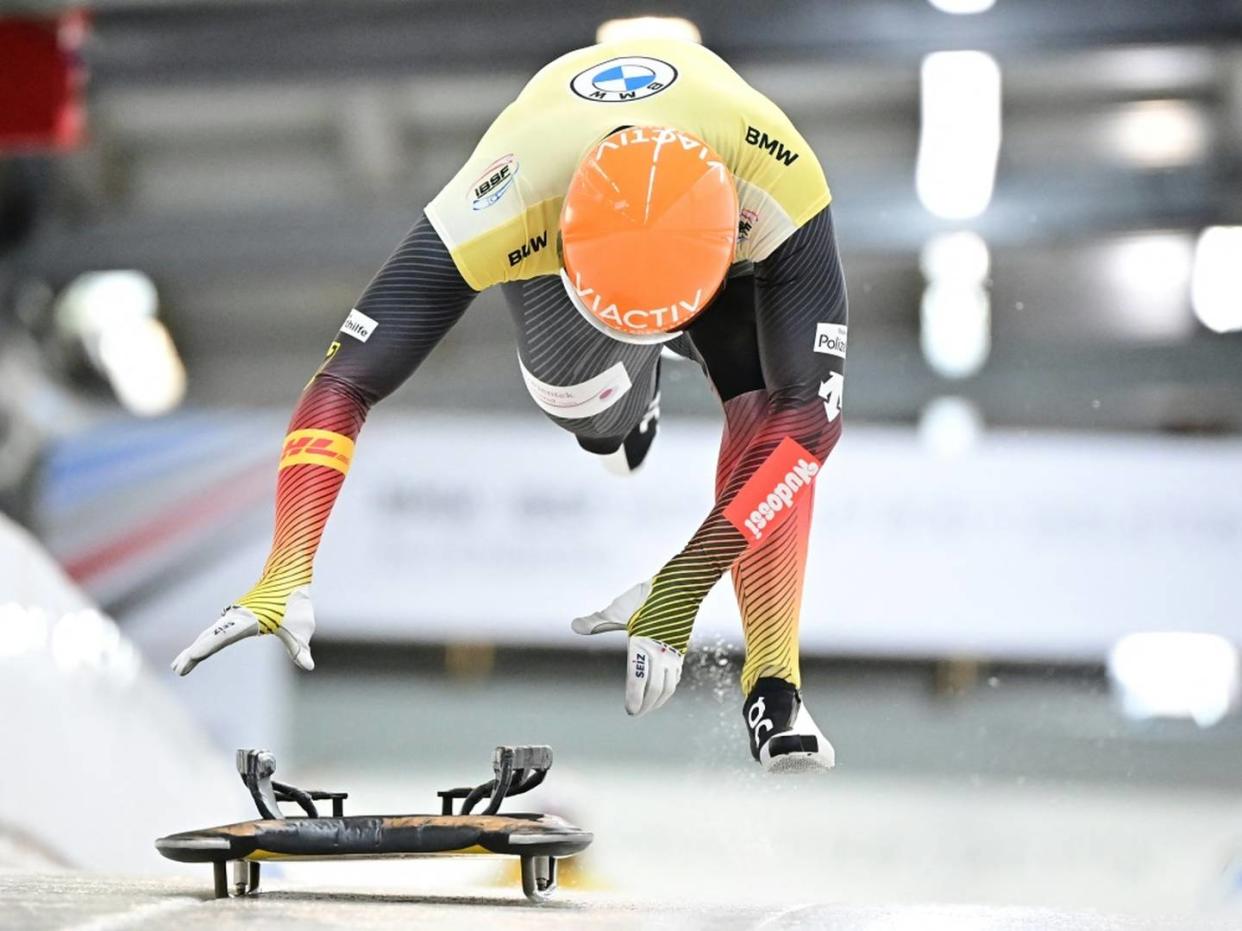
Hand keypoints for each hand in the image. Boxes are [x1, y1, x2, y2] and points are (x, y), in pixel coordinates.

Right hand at [171, 585, 315, 675]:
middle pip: (209, 637)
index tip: (191, 656)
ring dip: (195, 649)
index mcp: (248, 620)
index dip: (206, 647)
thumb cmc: (295, 601)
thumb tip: (309, 666)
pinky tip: (196, 651)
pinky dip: (204, 642)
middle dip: (193, 653)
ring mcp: (234, 616)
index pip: (223, 636)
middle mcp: (236, 618)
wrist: (289, 574)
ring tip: (178, 666)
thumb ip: (300, 648)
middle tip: (177, 670)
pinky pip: (215, 631)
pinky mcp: (236, 617)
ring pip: (210, 634)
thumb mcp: (301, 626)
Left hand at [572, 580, 682, 715]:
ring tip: (649, 706)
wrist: (680, 586)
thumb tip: (574, 626)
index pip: (638, 680)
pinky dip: (669, 687)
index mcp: (642, 645)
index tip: (630, 711)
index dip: (634, 698)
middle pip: (656, 689)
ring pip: (669, 685)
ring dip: (659, 699)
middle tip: (637, 713)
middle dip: (646, 704)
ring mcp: (673, 653)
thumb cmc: (647, 597)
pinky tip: (663, 689)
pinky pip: (676, 675)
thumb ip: (596, 622)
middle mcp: (660, 653)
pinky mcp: (681, 649)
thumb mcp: (618, 610)